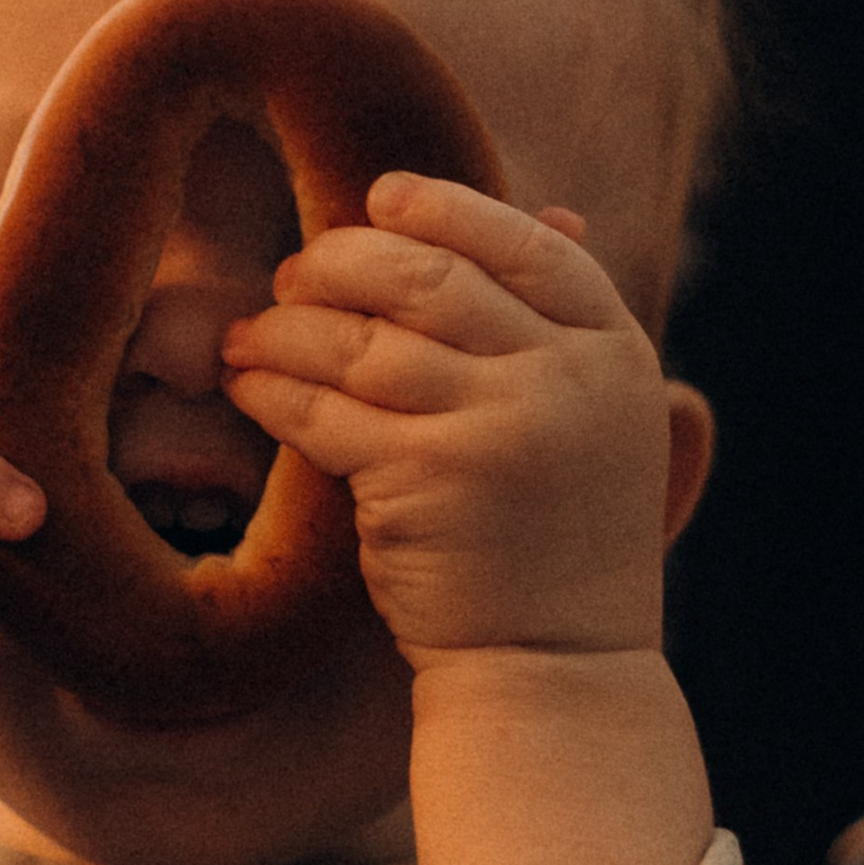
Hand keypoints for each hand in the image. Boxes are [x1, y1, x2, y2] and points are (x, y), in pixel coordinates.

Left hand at [218, 174, 688, 674]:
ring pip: (363, 341)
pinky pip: (323, 411)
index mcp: (616, 352)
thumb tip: (554, 207)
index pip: (528, 244)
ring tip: (250, 333)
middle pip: (431, 278)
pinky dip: (273, 391)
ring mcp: (496, 429)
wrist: (556, 668)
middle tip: (294, 271)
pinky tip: (247, 385)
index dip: (448, 210)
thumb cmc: (561, 540)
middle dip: (345, 260)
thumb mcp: (599, 421)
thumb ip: (566, 327)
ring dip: (289, 326)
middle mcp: (564, 380)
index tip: (381, 196)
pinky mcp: (424, 482)